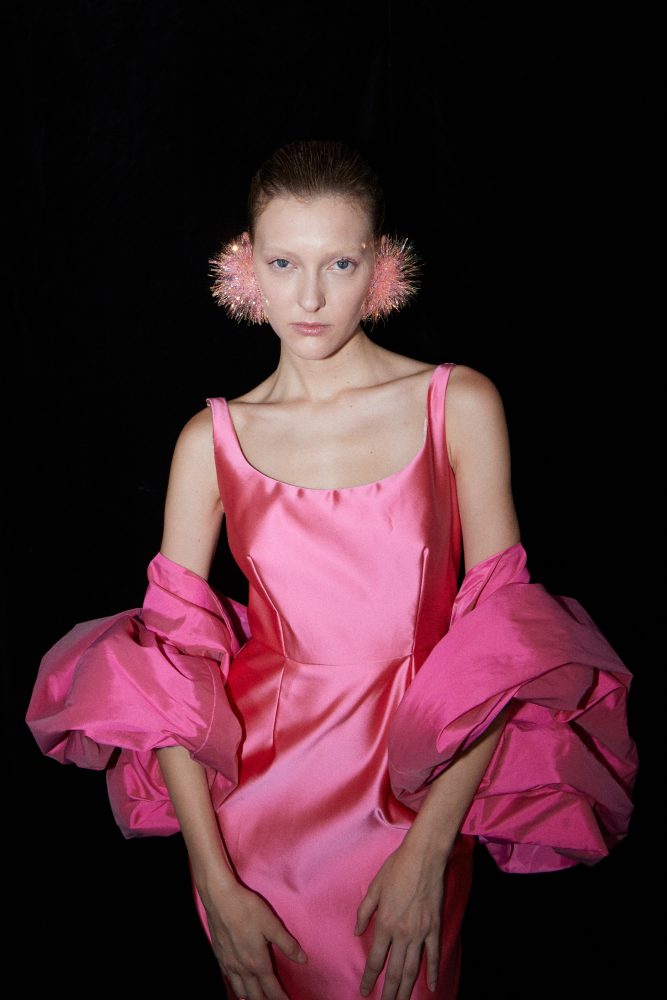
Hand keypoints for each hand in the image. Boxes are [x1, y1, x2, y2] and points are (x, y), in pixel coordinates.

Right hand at [199, 878, 306, 999]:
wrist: (220, 899)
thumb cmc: (248, 909)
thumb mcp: (272, 924)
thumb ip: (287, 944)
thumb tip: (303, 960)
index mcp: (257, 962)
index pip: (271, 988)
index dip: (280, 998)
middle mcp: (242, 968)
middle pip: (254, 994)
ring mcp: (228, 963)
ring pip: (239, 990)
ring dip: (250, 996)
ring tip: (257, 998)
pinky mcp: (219, 956)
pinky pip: (228, 979)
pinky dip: (236, 986)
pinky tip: (238, 984)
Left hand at [355, 839, 447, 999]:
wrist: (423, 858)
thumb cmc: (396, 869)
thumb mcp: (374, 888)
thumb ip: (364, 911)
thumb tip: (357, 931)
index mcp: (385, 923)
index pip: (376, 959)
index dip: (370, 978)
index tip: (365, 991)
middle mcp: (402, 933)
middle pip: (395, 971)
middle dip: (389, 992)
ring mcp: (420, 932)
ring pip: (413, 968)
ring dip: (407, 989)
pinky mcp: (434, 927)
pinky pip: (433, 955)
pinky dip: (432, 972)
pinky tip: (430, 986)